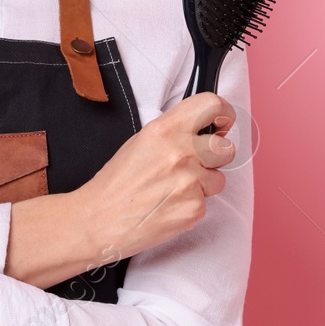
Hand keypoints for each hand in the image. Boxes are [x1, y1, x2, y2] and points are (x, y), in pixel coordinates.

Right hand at [75, 92, 236, 264]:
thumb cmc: (116, 183)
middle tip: (196, 164)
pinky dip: (190, 205)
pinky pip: (206, 203)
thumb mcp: (140, 142)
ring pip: (219, 179)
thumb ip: (173, 132)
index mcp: (164, 130)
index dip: (223, 113)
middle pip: (226, 148)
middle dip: (215, 157)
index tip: (223, 122)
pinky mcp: (194, 209)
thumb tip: (203, 132)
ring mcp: (190, 182)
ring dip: (203, 184)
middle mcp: (180, 152)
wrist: (99, 220)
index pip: (211, 105)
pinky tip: (168, 206)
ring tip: (173, 189)